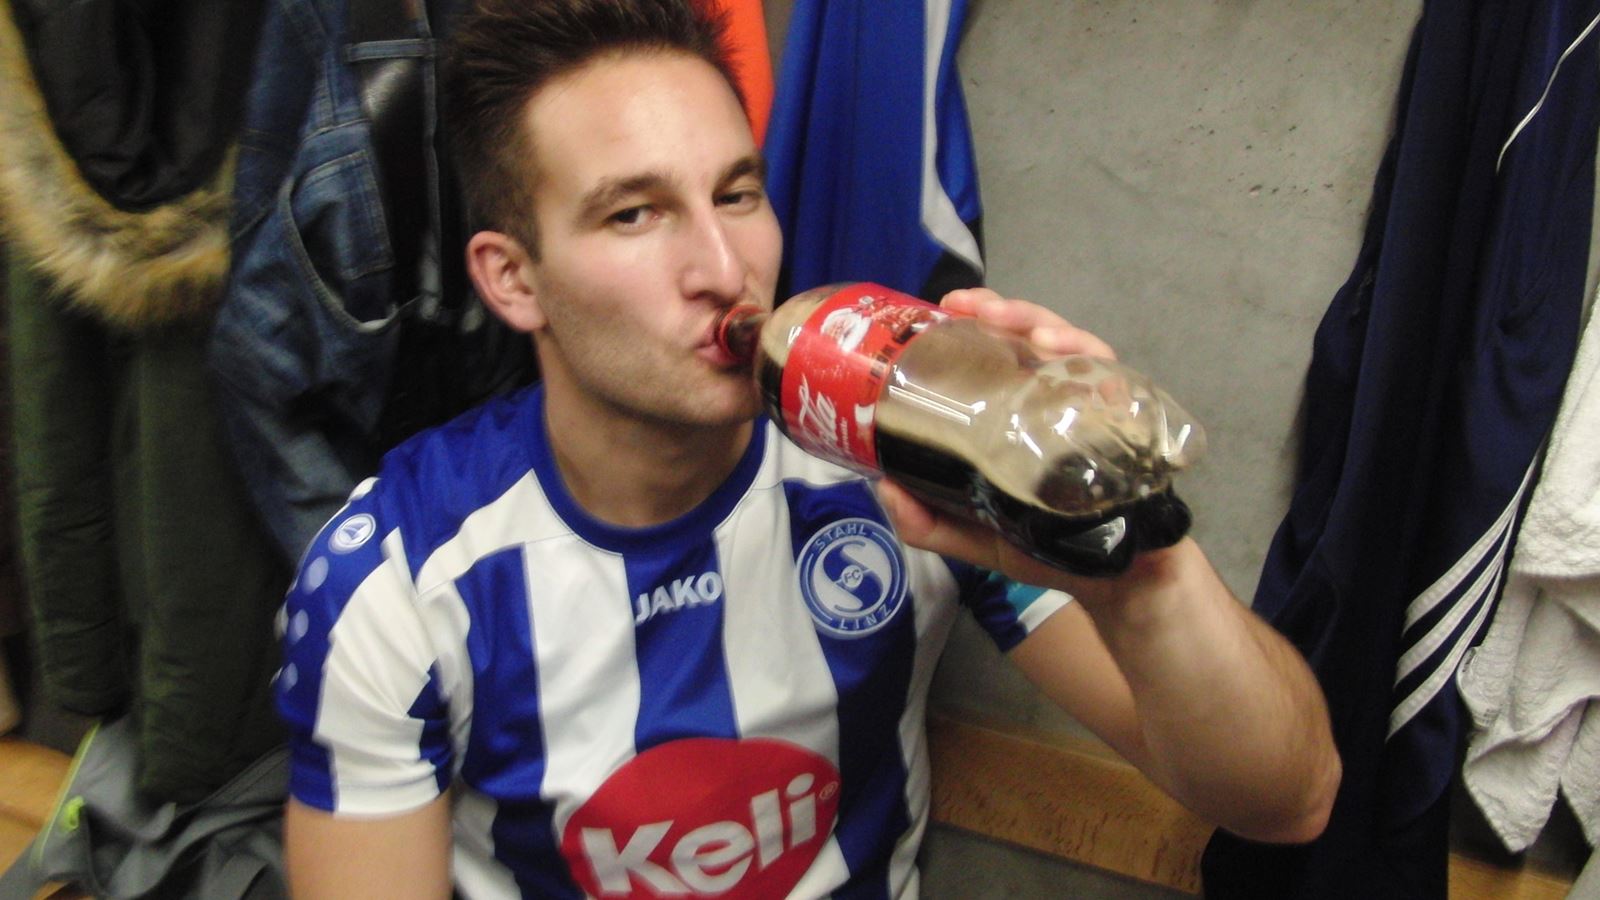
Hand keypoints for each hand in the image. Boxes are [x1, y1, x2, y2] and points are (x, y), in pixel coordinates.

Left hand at [878, 288, 1124, 591]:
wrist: (1113, 576)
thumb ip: (926, 523)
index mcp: (1010, 415)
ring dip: (1038, 320)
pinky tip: (1058, 349)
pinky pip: (1106, 370)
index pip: (993, 354)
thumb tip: (881, 487)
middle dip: (1001, 309)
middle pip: (1027, 334)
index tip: (945, 309)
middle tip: (969, 305)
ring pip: (1064, 340)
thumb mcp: (972, 538)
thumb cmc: (1043, 546)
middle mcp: (1046, 399)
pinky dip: (1084, 352)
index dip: (970, 324)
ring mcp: (1083, 403)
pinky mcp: (1119, 414)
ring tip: (1015, 321)